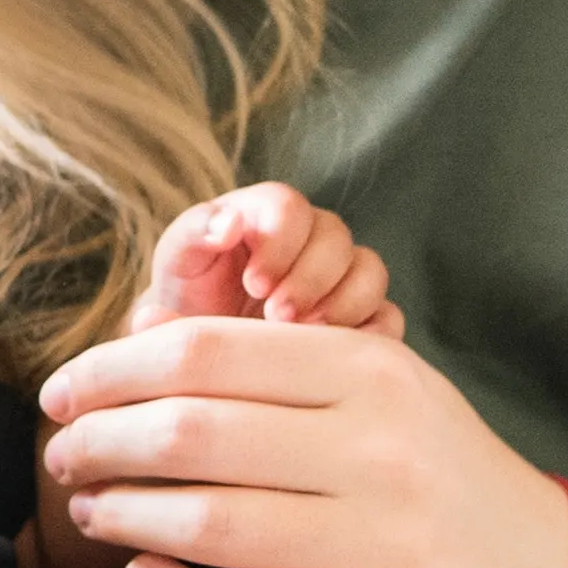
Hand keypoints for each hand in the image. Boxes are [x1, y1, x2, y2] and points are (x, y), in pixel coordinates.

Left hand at [34, 318, 567, 567]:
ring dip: (124, 517)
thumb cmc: (433, 466)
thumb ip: (280, 362)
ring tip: (88, 511)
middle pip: (193, 435)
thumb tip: (136, 354)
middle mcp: (381, 451)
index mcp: (373, 371)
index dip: (111, 371)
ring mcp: (386, 544)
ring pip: (212, 526)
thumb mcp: (383, 385)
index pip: (205, 354)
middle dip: (100, 444)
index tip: (61, 394)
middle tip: (61, 458)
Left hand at [132, 184, 402, 339]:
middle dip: (309, 278)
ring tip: (303, 336)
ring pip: (370, 272)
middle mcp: (313, 238)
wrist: (206, 353)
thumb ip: (195, 233)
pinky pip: (388, 317)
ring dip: (342, 304)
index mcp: (269, 213)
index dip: (280, 243)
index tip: (254, 285)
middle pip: (336, 237)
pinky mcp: (364, 318)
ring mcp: (344, 277)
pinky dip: (369, 335)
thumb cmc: (189, 298)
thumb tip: (227, 222)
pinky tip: (334, 360)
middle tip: (277, 316)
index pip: (291, 206)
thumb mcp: (179, 263)